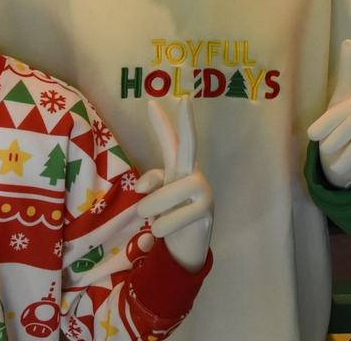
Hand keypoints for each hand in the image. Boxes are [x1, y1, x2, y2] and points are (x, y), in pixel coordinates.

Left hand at [134, 98, 212, 273]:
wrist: (186, 250)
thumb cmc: (169, 218)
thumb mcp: (158, 198)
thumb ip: (154, 183)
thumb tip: (144, 187)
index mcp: (179, 169)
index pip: (171, 143)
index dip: (162, 124)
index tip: (151, 104)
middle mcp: (193, 174)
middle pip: (188, 146)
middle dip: (185, 123)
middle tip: (184, 99)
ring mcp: (202, 191)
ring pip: (166, 194)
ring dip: (151, 208)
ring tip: (149, 217)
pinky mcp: (206, 210)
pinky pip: (174, 218)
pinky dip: (162, 227)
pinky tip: (164, 231)